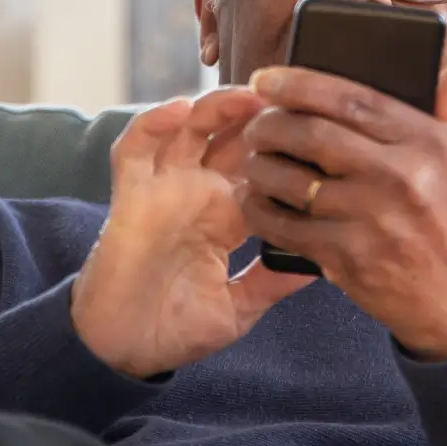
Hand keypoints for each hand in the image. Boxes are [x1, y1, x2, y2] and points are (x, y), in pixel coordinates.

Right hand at [71, 89, 314, 378]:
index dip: (290, 147)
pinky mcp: (131, 195)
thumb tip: (323, 263)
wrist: (123, 349)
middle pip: (232, 136)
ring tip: (248, 96)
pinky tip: (179, 109)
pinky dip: (153, 123)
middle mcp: (199, 193)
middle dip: (261, 114)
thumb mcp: (240, 307)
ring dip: (217, 106)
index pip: (266, 167)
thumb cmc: (177, 328)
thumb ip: (274, 281)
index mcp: (229, 216)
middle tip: (293, 98)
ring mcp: (165, 189)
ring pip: (190, 128)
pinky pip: (135, 148)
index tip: (323, 132)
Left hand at [237, 55, 446, 361]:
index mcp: (432, 144)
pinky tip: (253, 199)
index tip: (267, 79)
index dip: (301, 83)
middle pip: (314, 133)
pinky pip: (287, 225)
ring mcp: (374, 219)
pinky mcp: (349, 257)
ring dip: (259, 164)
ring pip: (293, 178)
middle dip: (271, 122)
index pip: (354, 98)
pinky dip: (261, 209)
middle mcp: (403, 177)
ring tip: (251, 158)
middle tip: (255, 122)